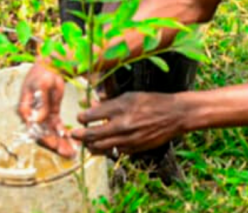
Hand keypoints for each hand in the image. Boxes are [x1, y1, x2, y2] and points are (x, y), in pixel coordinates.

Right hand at [18, 59, 77, 157]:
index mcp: (25, 109)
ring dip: (60, 142)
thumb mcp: (42, 85)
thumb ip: (41, 102)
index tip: (56, 146)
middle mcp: (31, 115)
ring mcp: (41, 115)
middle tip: (68, 154)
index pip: (33, 128)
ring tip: (72, 151)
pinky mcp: (50, 113)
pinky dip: (64, 134)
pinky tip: (72, 141)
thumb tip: (36, 120)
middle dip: (55, 145)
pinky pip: (57, 127)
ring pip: (50, 133)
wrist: (51, 65)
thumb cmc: (44, 73)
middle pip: (42, 134)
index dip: (44, 138)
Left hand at [71, 92, 187, 154]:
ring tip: (86, 142)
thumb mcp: (129, 96)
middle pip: (92, 135)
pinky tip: (104, 145)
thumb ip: (109, 103)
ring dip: (90, 145)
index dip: (82, 118)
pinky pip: (115, 151)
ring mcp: (128, 139)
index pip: (91, 115)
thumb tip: (92, 106)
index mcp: (119, 108)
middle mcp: (122, 125)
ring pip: (100, 147)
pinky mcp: (135, 149)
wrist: (174, 115)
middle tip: (73, 134)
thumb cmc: (151, 101)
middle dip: (79, 135)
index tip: (79, 118)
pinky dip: (107, 149)